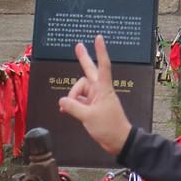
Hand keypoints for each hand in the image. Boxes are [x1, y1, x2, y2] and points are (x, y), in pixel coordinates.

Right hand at [59, 36, 132, 155]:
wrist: (118, 141)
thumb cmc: (109, 127)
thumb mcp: (88, 117)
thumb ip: (73, 107)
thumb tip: (62, 101)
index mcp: (103, 89)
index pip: (102, 66)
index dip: (100, 52)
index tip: (98, 38)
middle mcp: (100, 91)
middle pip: (89, 71)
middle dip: (83, 58)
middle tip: (78, 45)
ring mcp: (96, 98)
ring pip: (79, 90)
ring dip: (72, 97)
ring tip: (67, 107)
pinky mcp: (93, 107)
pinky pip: (79, 100)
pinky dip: (72, 104)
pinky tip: (65, 109)